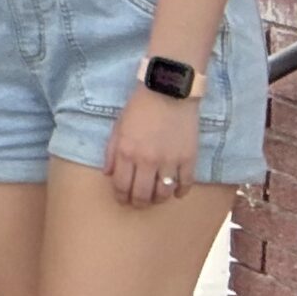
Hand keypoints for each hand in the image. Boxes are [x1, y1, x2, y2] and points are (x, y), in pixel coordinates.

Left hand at [107, 87, 200, 206]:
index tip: (122, 199)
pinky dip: (180, 192)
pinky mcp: (189, 159)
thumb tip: (107, 174)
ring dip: (158, 199)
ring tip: (156, 198)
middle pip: (142, 194)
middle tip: (138, 203)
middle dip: (138, 203)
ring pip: (164, 193)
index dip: (121, 196)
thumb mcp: (118, 127)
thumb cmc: (139, 108)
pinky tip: (176, 192)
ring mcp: (169, 161)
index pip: (122, 185)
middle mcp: (147, 161)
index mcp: (126, 152)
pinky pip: (185, 184)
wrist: (167, 92)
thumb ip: (111, 152)